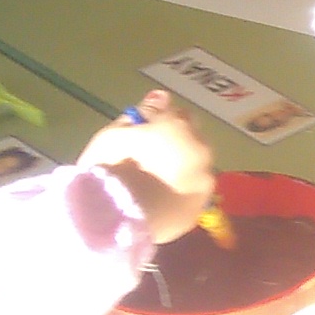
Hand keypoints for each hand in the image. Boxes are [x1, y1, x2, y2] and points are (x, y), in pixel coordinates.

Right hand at [79, 90, 213, 242]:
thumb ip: (142, 113)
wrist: (117, 217)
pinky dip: (178, 193)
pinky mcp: (197, 211)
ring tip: (152, 181)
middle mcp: (200, 150)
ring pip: (195, 167)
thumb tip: (162, 97)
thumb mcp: (114, 133)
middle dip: (176, 143)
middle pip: (191, 139)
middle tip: (149, 156)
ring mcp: (203, 182)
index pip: (176, 113)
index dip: (160, 122)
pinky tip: (159, 200)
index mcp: (179, 126)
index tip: (145, 131)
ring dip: (180, 169)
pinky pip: (190, 194)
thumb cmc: (111, 168)